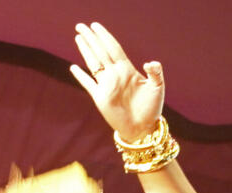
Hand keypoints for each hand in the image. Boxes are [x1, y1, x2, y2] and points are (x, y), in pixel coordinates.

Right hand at [69, 22, 164, 140]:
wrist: (143, 128)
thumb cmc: (152, 108)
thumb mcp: (157, 88)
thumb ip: (156, 73)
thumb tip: (150, 62)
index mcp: (127, 70)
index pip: (113, 48)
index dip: (105, 36)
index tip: (96, 26)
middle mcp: (115, 75)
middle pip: (100, 51)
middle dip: (91, 39)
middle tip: (81, 25)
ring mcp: (106, 86)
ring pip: (93, 64)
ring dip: (85, 51)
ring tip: (78, 38)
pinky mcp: (100, 98)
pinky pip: (88, 84)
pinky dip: (81, 76)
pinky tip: (74, 68)